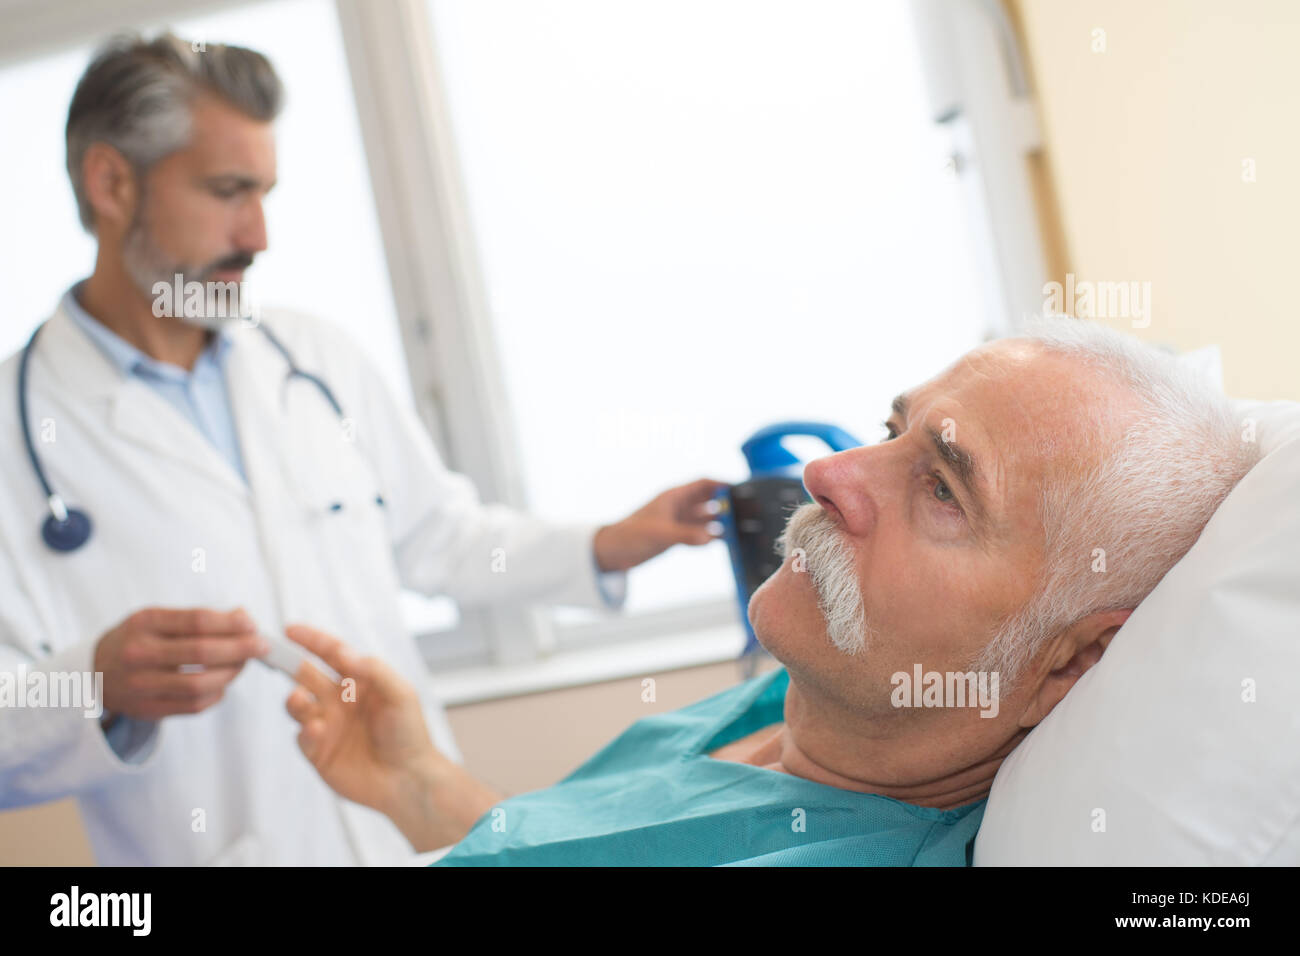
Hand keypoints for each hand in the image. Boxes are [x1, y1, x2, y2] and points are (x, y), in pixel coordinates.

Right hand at [94, 607, 265, 720]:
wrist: (94, 673)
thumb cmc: (138, 639)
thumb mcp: (158, 618)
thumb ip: (199, 618)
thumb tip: (243, 619)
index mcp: (144, 623)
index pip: (197, 621)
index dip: (231, 624)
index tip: (253, 625)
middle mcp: (139, 653)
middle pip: (202, 653)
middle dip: (240, 649)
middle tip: (261, 646)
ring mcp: (140, 685)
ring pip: (200, 684)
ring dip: (231, 674)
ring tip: (243, 664)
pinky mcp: (147, 709)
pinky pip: (193, 705)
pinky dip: (216, 694)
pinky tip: (223, 683)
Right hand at [283, 625, 498, 850]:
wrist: (409, 780)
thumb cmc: (409, 733)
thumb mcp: (400, 694)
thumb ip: (375, 670)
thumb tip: (345, 653)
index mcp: (359, 682)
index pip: (331, 654)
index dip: (312, 640)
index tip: (290, 630)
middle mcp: (339, 701)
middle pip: (307, 676)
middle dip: (289, 664)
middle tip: (273, 656)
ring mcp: (327, 726)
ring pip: (299, 706)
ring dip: (294, 699)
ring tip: (299, 698)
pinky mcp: (319, 753)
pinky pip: (302, 738)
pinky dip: (305, 732)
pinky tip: (317, 729)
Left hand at [593, 477, 727, 572]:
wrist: (613, 552)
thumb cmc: (631, 535)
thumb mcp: (660, 533)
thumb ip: (686, 535)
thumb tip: (710, 538)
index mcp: (674, 497)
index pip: (703, 484)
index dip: (721, 484)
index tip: (740, 489)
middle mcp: (679, 507)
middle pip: (708, 501)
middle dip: (726, 504)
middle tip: (746, 512)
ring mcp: (679, 522)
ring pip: (705, 519)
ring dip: (720, 523)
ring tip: (740, 529)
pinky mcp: (676, 537)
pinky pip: (699, 534)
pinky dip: (710, 537)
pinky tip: (722, 542)